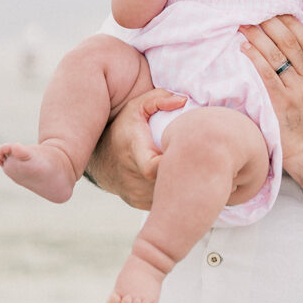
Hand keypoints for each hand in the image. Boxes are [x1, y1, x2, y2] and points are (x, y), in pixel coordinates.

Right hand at [85, 88, 186, 208]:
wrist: (102, 158)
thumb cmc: (122, 129)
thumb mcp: (136, 107)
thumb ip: (158, 99)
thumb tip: (183, 101)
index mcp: (134, 152)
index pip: (154, 167)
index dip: (176, 162)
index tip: (189, 151)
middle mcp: (133, 178)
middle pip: (169, 182)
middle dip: (187, 172)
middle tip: (200, 158)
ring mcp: (137, 194)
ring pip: (169, 194)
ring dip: (182, 182)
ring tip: (192, 167)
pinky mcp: (141, 203)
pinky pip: (164, 200)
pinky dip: (174, 191)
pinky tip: (180, 179)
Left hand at [239, 14, 302, 171]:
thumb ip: (302, 68)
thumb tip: (279, 43)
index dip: (289, 21)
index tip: (274, 10)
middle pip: (289, 42)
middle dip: (270, 24)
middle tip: (253, 13)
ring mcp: (296, 90)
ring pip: (276, 55)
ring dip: (258, 37)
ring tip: (244, 26)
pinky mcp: (281, 102)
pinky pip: (267, 74)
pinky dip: (255, 58)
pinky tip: (244, 48)